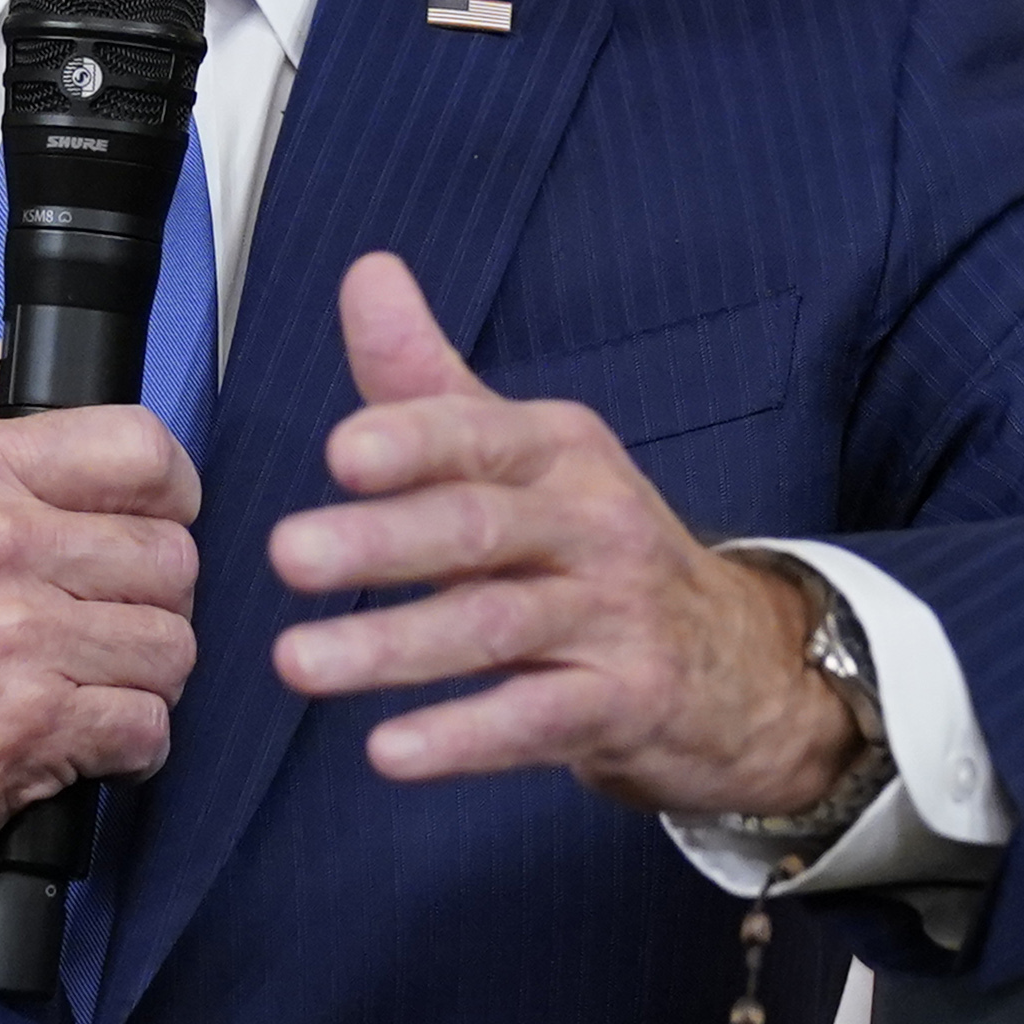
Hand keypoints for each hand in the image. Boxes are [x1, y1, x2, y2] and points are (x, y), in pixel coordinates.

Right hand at [0, 357, 202, 977]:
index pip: (140, 448)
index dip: (170, 489)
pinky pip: (146, 729)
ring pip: (170, 647)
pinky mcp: (25, 727)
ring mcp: (12, 638)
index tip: (157, 517)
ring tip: (92, 680)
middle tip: (110, 618)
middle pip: (171, 556)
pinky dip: (128, 746)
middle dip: (154, 597)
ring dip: (143, 676)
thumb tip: (18, 359)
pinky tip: (82, 739)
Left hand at [268, 254, 857, 820]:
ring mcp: (616, 616)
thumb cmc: (592, 545)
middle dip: (381, 541)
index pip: (478, 435)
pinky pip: (537, 721)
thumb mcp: (520, 455)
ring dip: (392, 648)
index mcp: (558, 450)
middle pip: (479, 528)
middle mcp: (593, 522)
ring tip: (295, 663)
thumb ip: (426, 379)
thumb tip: (365, 270)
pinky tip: (387, 753)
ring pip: (495, 628)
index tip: (339, 451)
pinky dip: (463, 737)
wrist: (738, 664)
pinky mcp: (626, 703)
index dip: (412, 441)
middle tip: (285, 554)